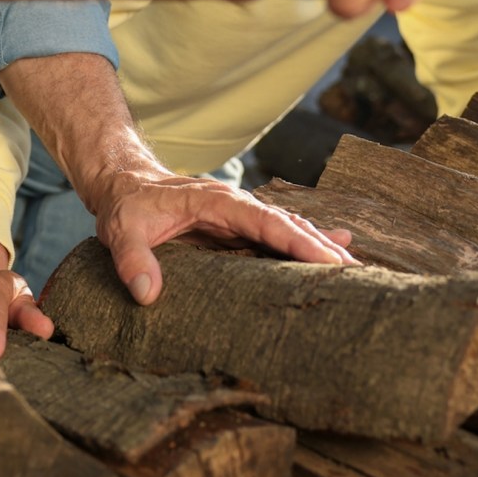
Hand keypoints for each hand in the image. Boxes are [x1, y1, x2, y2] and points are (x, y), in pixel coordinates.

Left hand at [84, 163, 356, 305]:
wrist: (124, 183)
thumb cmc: (126, 206)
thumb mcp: (121, 231)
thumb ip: (133, 259)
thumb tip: (146, 293)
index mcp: (218, 202)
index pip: (267, 221)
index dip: (299, 241)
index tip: (328, 259)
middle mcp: (236, 206)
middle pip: (289, 225)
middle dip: (323, 247)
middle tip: (356, 273)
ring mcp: (239, 216)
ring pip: (288, 229)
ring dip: (320, 247)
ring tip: (353, 268)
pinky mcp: (237, 228)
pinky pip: (277, 236)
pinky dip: (305, 244)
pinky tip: (332, 251)